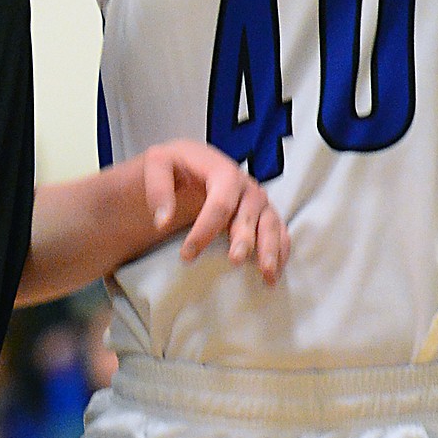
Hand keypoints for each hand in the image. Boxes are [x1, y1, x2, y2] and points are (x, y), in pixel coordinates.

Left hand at [142, 139, 290, 285]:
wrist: (184, 166)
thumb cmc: (172, 167)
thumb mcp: (156, 164)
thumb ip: (158, 188)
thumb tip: (163, 220)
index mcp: (219, 167)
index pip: (220, 199)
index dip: (206, 227)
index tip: (187, 255)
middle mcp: (243, 181)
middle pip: (250, 210)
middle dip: (245, 237)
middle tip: (234, 261)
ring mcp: (255, 198)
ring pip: (270, 221)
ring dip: (270, 247)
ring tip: (266, 274)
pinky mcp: (261, 213)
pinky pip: (278, 231)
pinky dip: (281, 250)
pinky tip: (274, 272)